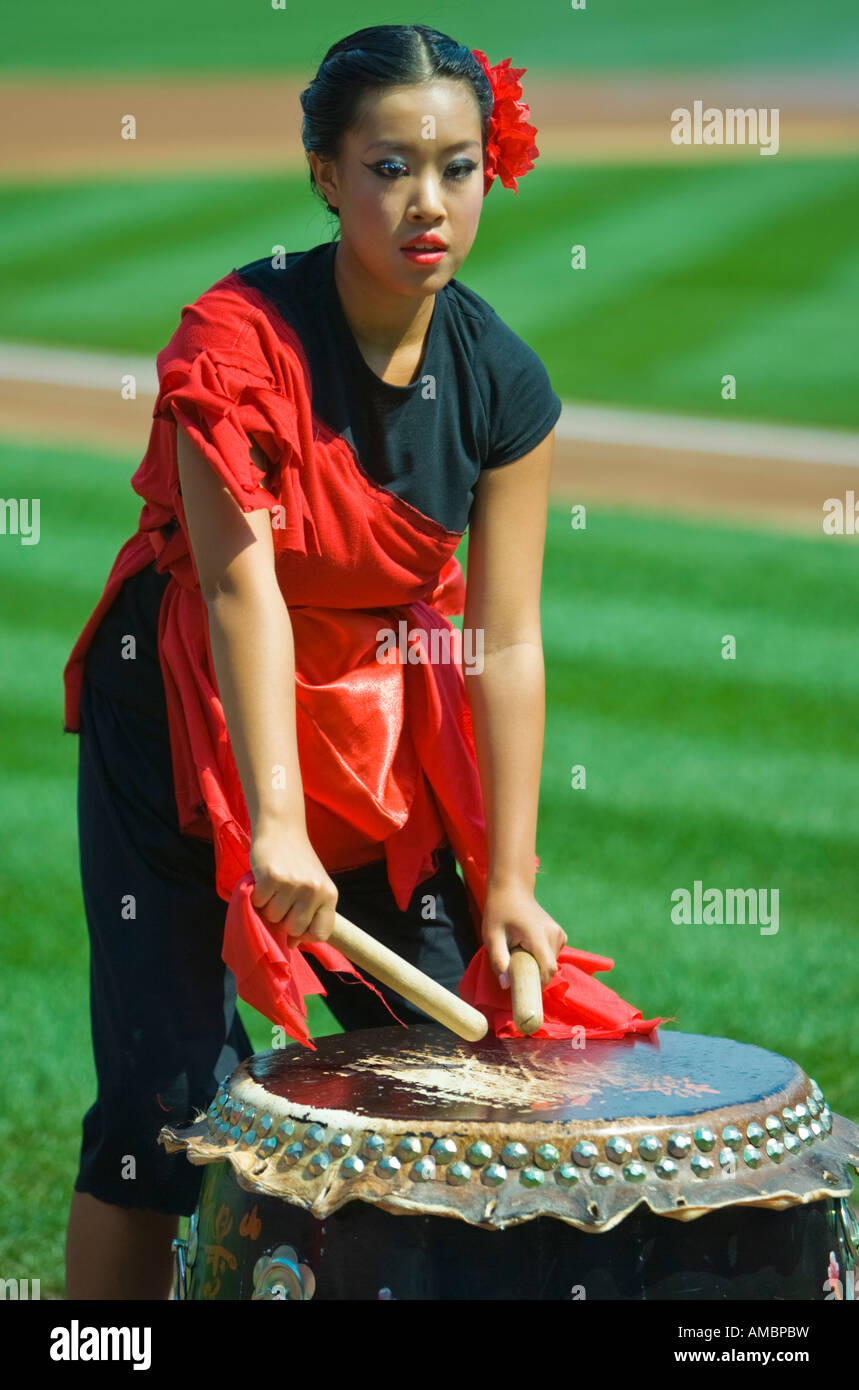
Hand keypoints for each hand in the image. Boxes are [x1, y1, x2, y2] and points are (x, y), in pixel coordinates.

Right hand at [248, 822, 338, 942]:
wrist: (282, 829)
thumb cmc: (297, 862)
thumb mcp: (313, 886)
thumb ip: (309, 914)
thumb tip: (293, 944)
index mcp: (329, 894)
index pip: (321, 934)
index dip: (305, 935)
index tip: (296, 926)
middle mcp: (314, 890)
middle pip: (293, 929)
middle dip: (283, 919)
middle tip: (282, 898)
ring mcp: (293, 884)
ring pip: (273, 918)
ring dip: (268, 906)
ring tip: (274, 886)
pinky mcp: (271, 878)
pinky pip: (258, 903)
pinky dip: (256, 895)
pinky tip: (263, 880)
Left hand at [481, 881, 566, 988]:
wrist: (512, 889)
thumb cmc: (499, 911)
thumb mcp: (492, 935)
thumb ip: (498, 960)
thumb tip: (506, 985)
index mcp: (539, 935)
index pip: (547, 970)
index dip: (536, 984)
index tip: (521, 987)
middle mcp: (555, 934)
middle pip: (549, 968)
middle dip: (532, 974)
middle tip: (513, 966)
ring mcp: (559, 934)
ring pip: (551, 963)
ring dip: (536, 965)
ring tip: (518, 952)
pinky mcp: (559, 934)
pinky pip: (552, 955)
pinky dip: (540, 958)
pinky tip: (527, 948)